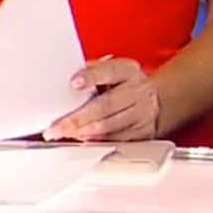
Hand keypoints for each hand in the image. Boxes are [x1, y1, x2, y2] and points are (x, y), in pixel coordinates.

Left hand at [44, 57, 160, 141]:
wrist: (155, 100)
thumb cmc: (123, 84)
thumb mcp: (111, 70)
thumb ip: (91, 72)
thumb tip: (63, 78)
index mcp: (128, 71)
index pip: (109, 71)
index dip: (91, 77)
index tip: (73, 84)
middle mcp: (138, 91)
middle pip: (106, 105)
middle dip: (79, 118)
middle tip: (57, 126)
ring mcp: (143, 113)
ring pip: (111, 126)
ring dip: (85, 132)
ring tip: (65, 134)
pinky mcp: (143, 133)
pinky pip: (117, 140)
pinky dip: (97, 141)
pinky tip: (83, 140)